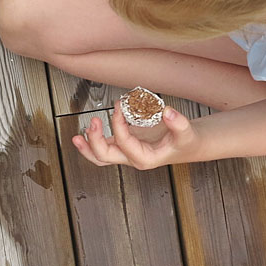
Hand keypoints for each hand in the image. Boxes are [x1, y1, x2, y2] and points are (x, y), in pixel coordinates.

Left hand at [72, 100, 198, 169]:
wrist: (189, 145)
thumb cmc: (186, 141)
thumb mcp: (187, 132)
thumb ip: (178, 123)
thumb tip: (168, 112)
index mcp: (146, 159)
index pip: (124, 143)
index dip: (118, 124)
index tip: (119, 106)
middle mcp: (133, 158)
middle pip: (105, 157)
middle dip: (94, 141)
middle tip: (93, 121)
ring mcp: (126, 153)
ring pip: (100, 157)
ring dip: (87, 147)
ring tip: (76, 136)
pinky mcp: (124, 145)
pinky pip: (104, 148)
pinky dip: (93, 141)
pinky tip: (85, 132)